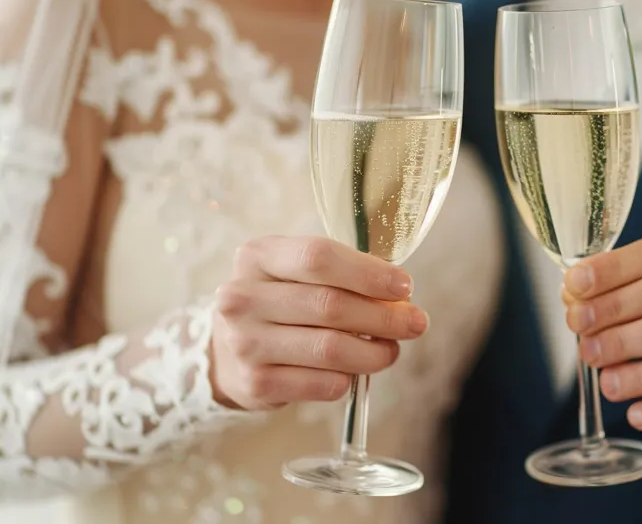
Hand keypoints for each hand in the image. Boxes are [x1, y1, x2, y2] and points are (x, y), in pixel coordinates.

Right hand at [210, 236, 427, 409]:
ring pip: (330, 348)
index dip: (368, 272)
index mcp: (257, 256)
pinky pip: (322, 384)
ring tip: (390, 351)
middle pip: (330, 305)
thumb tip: (399, 295)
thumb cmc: (278, 303)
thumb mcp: (295, 274)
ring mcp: (245, 342)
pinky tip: (353, 372)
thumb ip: (341, 274)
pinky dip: (348, 379)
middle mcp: (243, 297)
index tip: (405, 286)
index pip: (318, 257)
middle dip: (384, 316)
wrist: (226, 352)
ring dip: (373, 352)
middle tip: (416, 323)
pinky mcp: (255, 383)